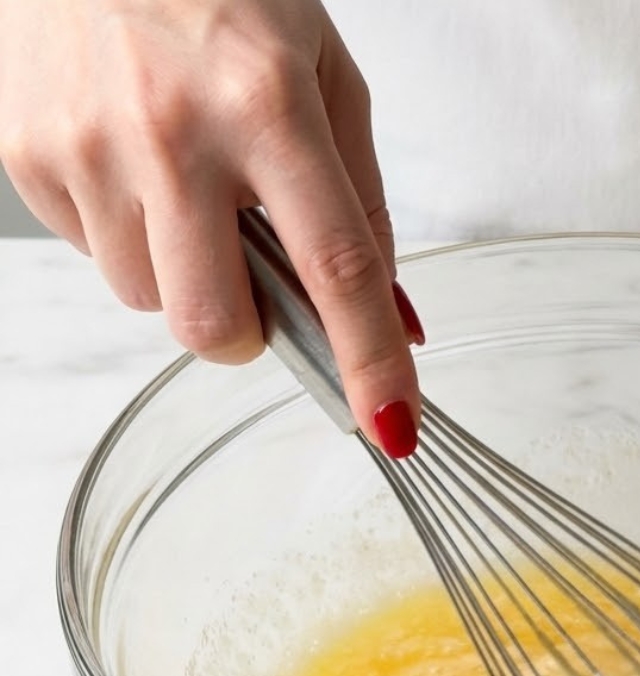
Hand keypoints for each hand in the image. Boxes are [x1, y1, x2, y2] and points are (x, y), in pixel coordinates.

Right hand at [0, 0, 420, 454]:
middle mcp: (172, 132)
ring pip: (150, 303)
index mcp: (267, 104)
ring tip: (185, 187)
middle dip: (250, 334)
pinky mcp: (26, 155)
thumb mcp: (324, 76)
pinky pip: (96, 258)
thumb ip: (364, 204)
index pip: (335, 267)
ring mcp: (88, 147)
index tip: (391, 427)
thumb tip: (394, 317)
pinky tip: (134, 165)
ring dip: (184, 275)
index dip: (369, 361)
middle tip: (256, 276)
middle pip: (217, 326)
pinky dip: (129, 236)